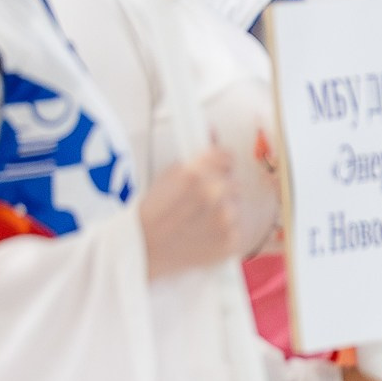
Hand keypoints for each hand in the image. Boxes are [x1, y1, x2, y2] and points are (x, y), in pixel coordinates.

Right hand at [139, 147, 256, 279]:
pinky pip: (238, 229)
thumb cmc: (153, 212)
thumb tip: (213, 130)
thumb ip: (196, 155)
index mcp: (196, 172)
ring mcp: (225, 219)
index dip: (219, 164)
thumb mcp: (167, 175)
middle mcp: (214, 193)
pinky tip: (205, 235)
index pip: (227, 157)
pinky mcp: (231, 241)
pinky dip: (226, 232)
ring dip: (224, 211)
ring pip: (236, 205)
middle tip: (200, 203)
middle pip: (232, 182)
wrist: (144, 250)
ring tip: (199, 222)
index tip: (214, 172)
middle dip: (220, 189)